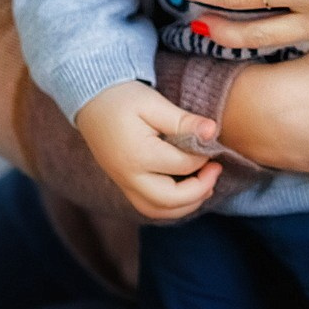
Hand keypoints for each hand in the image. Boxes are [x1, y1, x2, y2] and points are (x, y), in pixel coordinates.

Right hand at [73, 81, 222, 219]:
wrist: (91, 100)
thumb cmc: (124, 98)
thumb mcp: (154, 103)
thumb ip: (183, 121)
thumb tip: (212, 132)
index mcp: (138, 155)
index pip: (182, 165)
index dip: (203, 157)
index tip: (212, 143)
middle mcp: (128, 177)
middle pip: (169, 200)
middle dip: (199, 190)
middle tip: (217, 170)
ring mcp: (123, 183)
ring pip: (157, 210)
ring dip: (186, 205)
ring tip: (207, 185)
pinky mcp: (123, 184)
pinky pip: (148, 206)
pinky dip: (170, 205)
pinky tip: (187, 190)